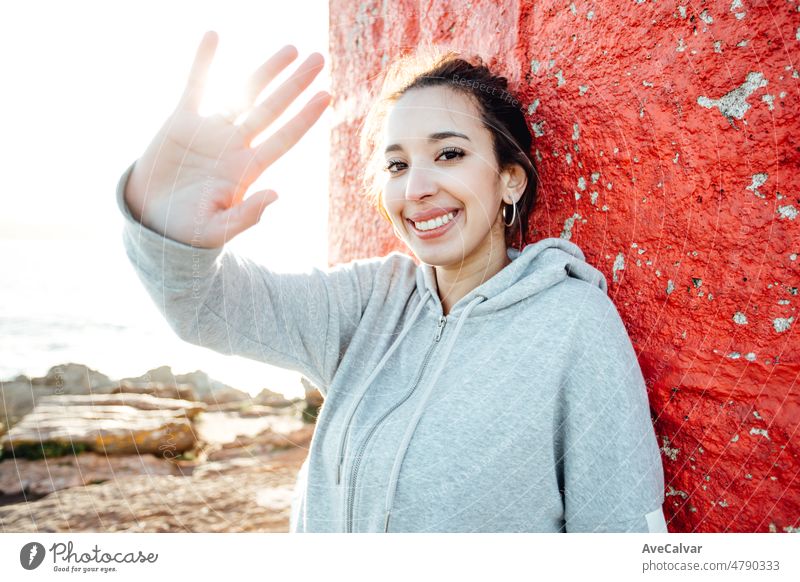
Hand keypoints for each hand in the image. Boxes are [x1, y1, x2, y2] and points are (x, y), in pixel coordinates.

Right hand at [124, 30, 330, 247]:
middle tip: (318, 59)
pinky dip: (204, 62)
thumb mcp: (217, 231)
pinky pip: (195, 86)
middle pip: (273, 109)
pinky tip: (213, 36)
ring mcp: (211, 131)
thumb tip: (276, 194)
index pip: (285, 138)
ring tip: (291, 49)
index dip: (305, 117)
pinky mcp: (182, 122)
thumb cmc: (187, 232)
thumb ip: (246, 216)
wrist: (151, 223)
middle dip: (295, 85)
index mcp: (248, 170)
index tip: (327, 96)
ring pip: (244, 93)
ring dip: (266, 71)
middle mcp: (235, 146)